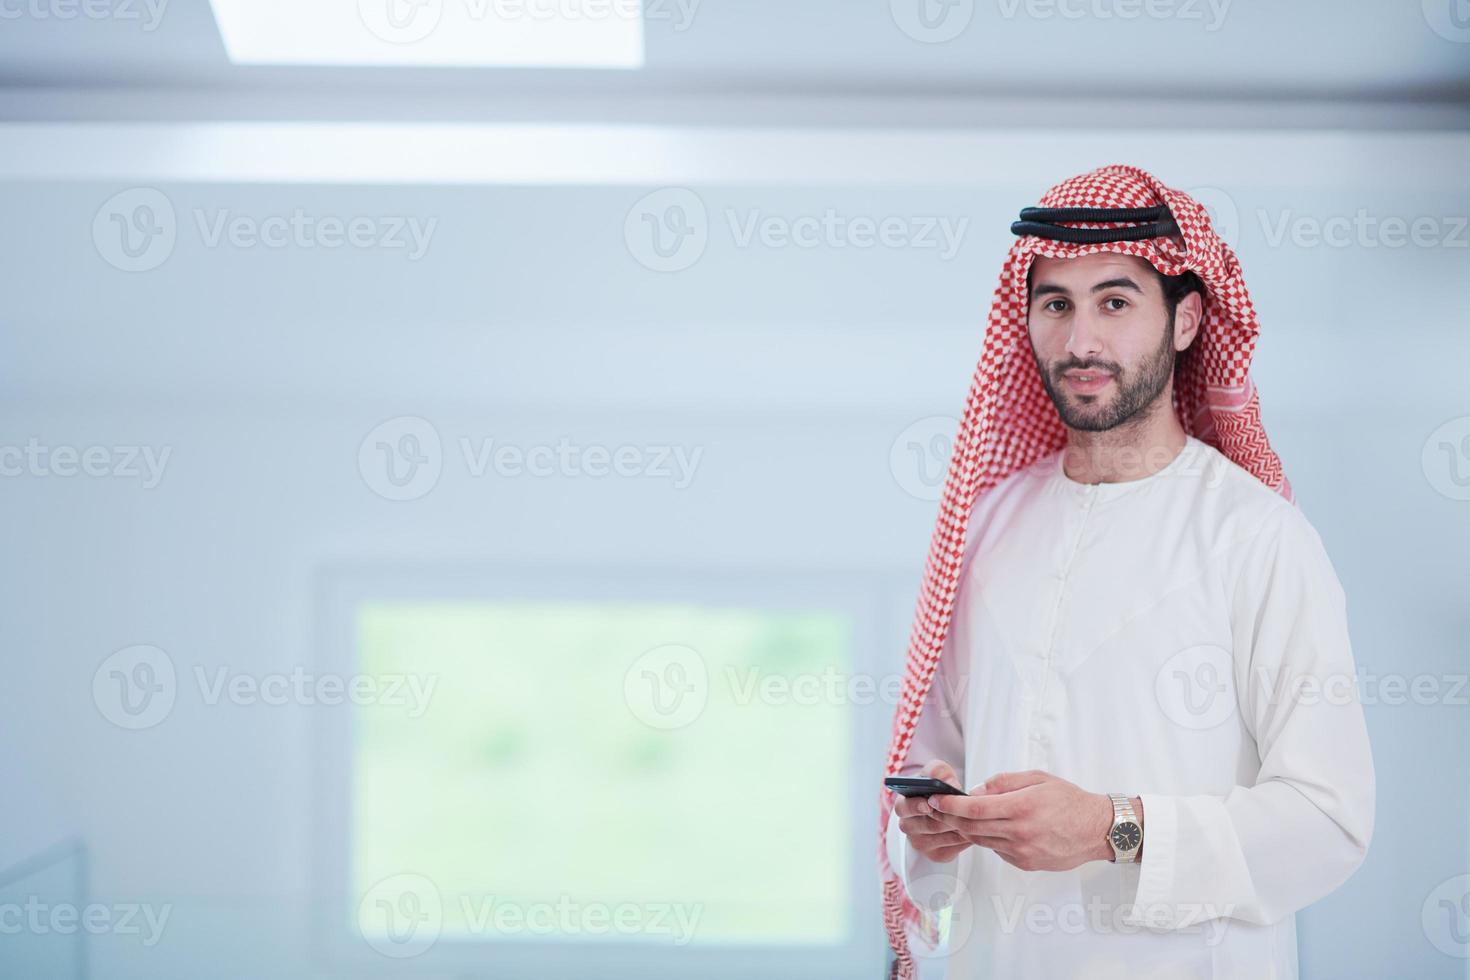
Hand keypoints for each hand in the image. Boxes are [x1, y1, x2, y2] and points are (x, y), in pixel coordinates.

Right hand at [892, 760, 972, 862]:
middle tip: (965, 809)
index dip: (915, 807)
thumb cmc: (936, 789)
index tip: (928, 805)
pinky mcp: (936, 855)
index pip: (904, 808)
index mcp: (903, 806)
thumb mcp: (936, 773)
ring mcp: (921, 844)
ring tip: (977, 817)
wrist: (941, 808)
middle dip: (950, 817)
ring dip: (962, 826)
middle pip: (930, 825)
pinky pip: (955, 848)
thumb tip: (950, 784)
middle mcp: (908, 827)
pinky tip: (975, 828)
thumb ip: (938, 772)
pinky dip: (967, 838)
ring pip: (946, 837)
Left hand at [926, 770, 1115, 871]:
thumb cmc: (1068, 800)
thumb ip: (1003, 782)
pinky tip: (993, 828)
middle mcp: (1020, 832)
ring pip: (982, 840)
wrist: (1096, 829)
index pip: (975, 809)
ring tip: (959, 816)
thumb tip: (976, 790)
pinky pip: (997, 850)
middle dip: (950, 818)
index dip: (950, 805)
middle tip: (937, 808)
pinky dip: (989, 839)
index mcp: (1022, 807)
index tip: (935, 800)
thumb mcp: (1037, 778)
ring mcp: (1022, 852)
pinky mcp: (1025, 864)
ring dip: (967, 829)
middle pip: (972, 828)